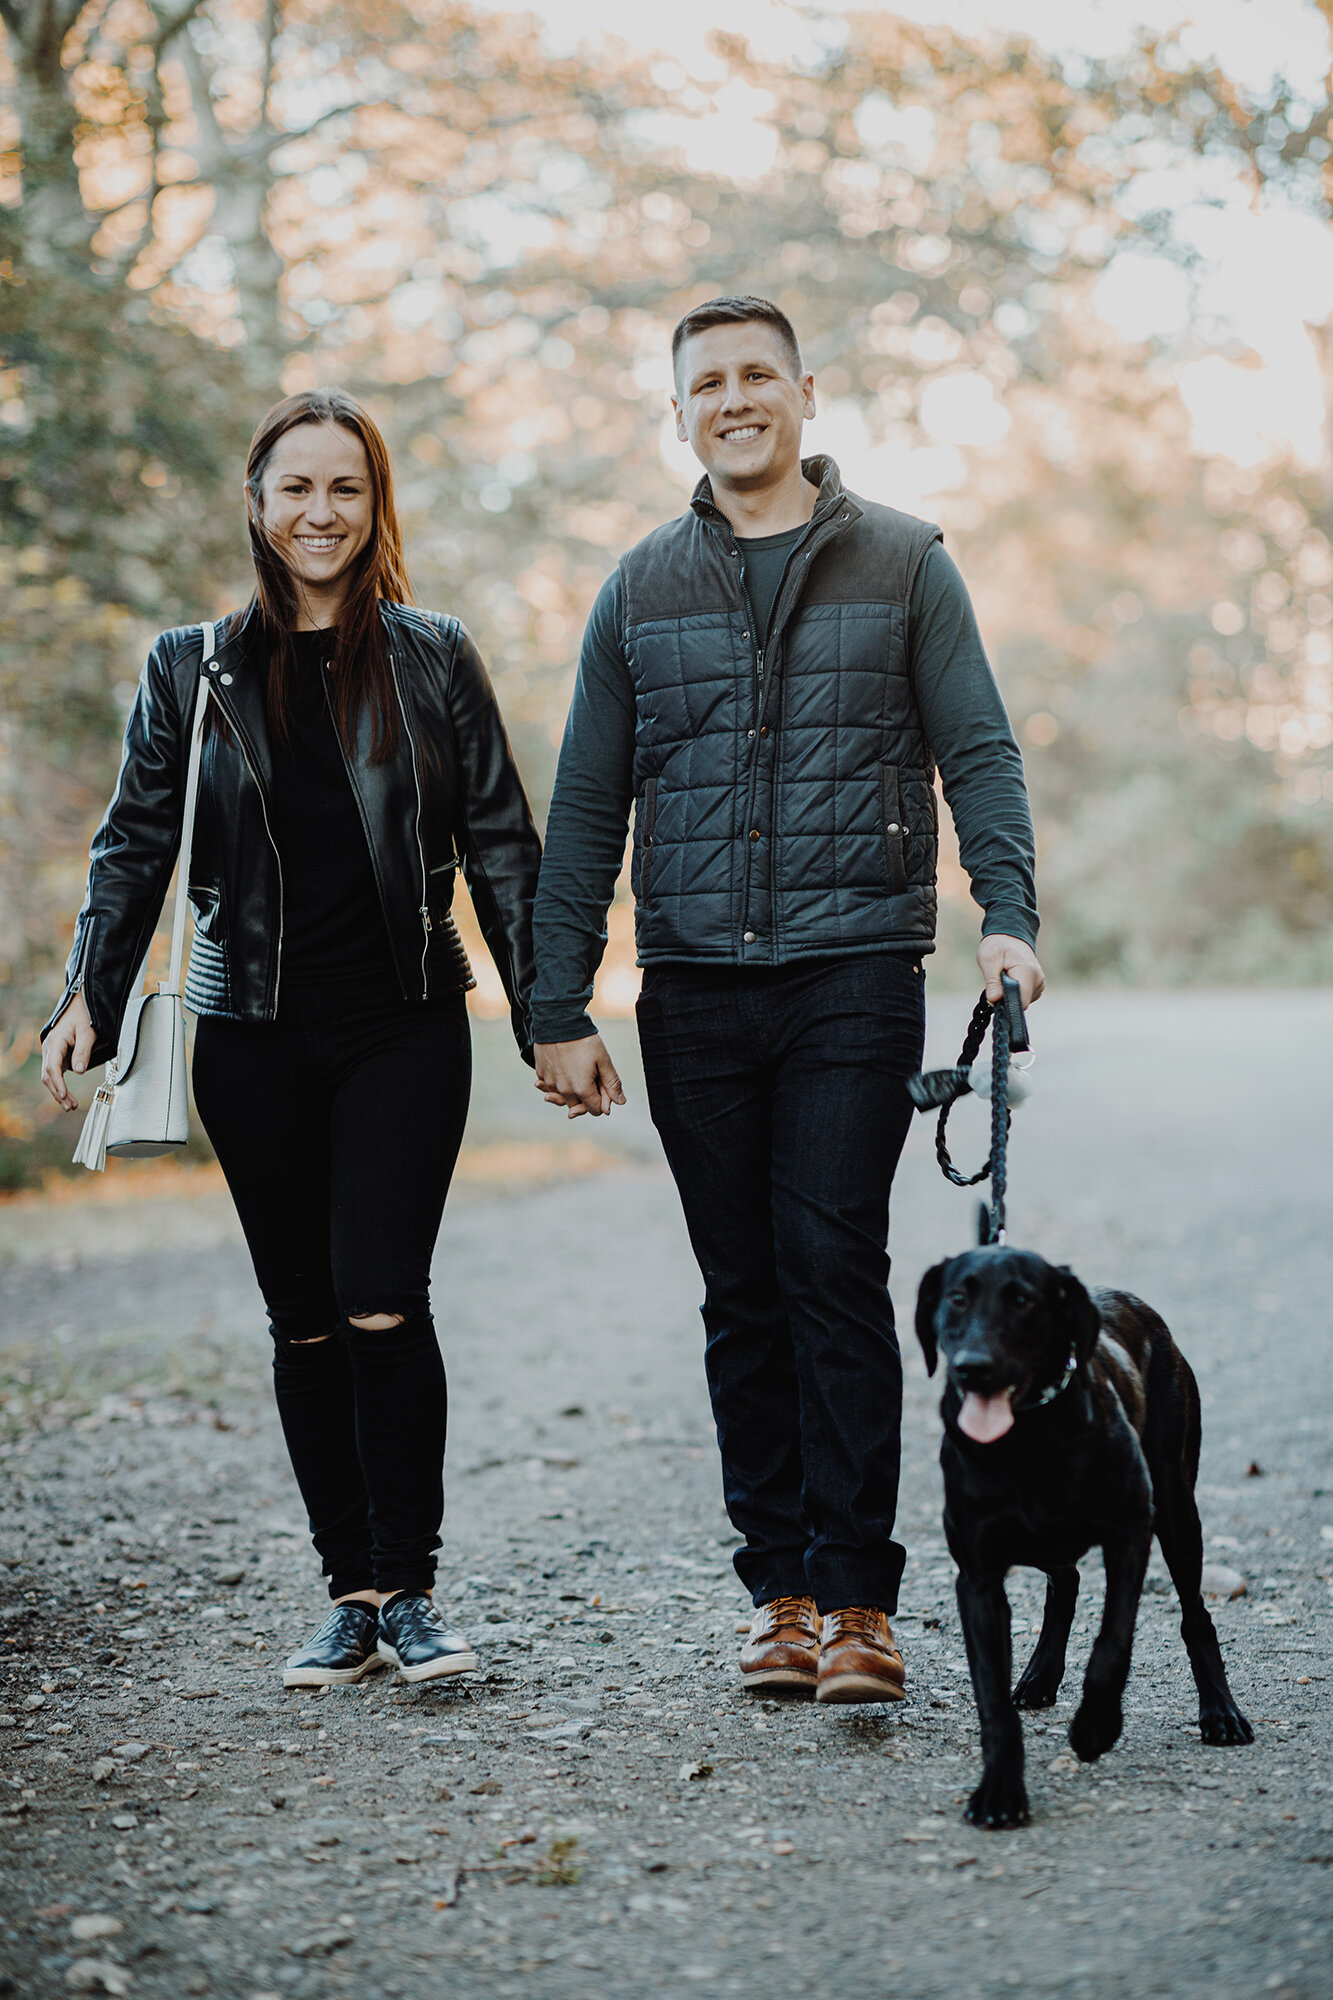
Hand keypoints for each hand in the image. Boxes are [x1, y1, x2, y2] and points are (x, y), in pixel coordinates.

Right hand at [40, 992, 96, 1111]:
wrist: (81, 1006)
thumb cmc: (85, 1016)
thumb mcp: (88, 1032)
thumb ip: (84, 1051)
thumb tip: (79, 1071)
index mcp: (55, 1042)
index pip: (52, 1066)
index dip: (58, 1082)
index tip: (64, 1094)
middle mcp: (49, 1048)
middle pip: (48, 1075)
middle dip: (58, 1092)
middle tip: (70, 1106)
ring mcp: (52, 1053)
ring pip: (50, 1076)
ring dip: (59, 1091)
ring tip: (71, 1106)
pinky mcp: (58, 1057)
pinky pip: (56, 1074)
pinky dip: (60, 1085)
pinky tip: (67, 1097)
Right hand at [534, 1034, 626, 1118]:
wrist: (558, 1021)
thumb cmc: (583, 1040)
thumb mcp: (603, 1060)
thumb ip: (612, 1083)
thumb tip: (620, 1101)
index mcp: (581, 1089)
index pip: (595, 1110)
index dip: (602, 1101)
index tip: (602, 1085)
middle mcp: (563, 1090)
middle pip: (577, 1106)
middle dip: (585, 1097)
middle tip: (590, 1077)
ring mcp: (550, 1082)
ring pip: (561, 1097)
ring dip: (569, 1091)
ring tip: (576, 1074)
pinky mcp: (540, 1073)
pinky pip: (549, 1085)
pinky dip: (556, 1082)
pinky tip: (562, 1070)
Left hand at [977, 935, 1044, 1009]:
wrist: (1010, 936)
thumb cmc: (998, 945)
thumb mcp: (988, 960)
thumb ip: (992, 981)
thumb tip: (994, 999)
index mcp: (1027, 972)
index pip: (1020, 1001)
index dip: (1006, 1004)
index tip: (995, 995)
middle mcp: (1038, 979)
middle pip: (1021, 1003)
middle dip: (1006, 998)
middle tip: (997, 982)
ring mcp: (1040, 984)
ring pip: (1022, 1002)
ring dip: (1010, 995)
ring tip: (1003, 978)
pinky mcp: (1037, 987)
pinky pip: (1024, 998)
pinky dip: (1015, 993)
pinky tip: (1010, 981)